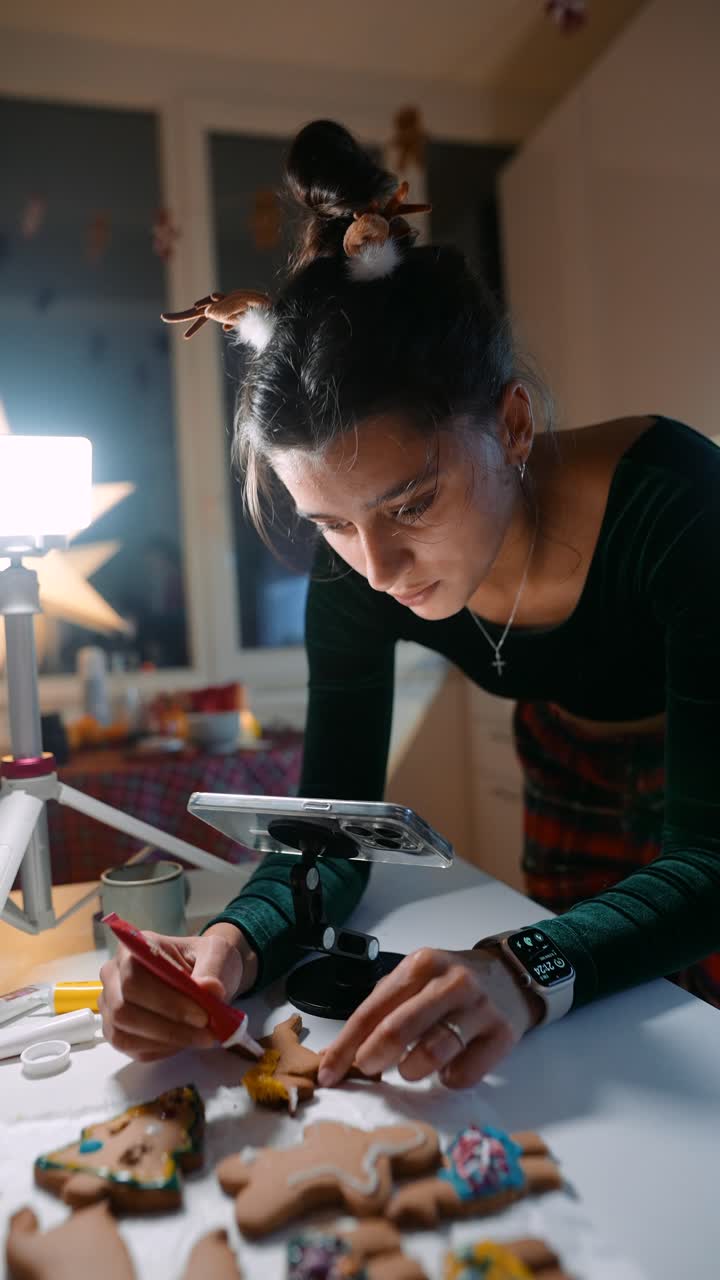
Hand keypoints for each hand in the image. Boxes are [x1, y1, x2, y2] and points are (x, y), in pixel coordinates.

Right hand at [98, 923, 257, 1062]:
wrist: (203, 975)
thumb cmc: (204, 960)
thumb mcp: (217, 955)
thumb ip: (212, 970)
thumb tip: (209, 988)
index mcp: (133, 948)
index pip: (133, 978)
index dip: (166, 1001)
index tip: (202, 1015)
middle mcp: (114, 976)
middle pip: (124, 1010)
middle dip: (168, 1026)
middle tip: (206, 1030)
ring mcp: (111, 1005)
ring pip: (125, 1034)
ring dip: (167, 1041)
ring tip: (202, 1037)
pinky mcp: (117, 1030)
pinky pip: (132, 1048)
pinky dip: (162, 1049)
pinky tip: (185, 1040)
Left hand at [318, 946, 543, 1089]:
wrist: (510, 977)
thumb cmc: (450, 985)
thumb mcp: (415, 982)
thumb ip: (381, 1011)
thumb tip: (338, 1054)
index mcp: (421, 965)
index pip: (372, 1010)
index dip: (345, 1046)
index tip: (328, 1073)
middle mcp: (451, 982)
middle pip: (399, 1027)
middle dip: (372, 1056)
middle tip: (367, 1069)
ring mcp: (479, 1008)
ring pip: (433, 1051)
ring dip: (411, 1069)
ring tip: (409, 1069)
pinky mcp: (502, 1035)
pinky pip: (464, 1074)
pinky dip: (447, 1078)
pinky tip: (447, 1068)